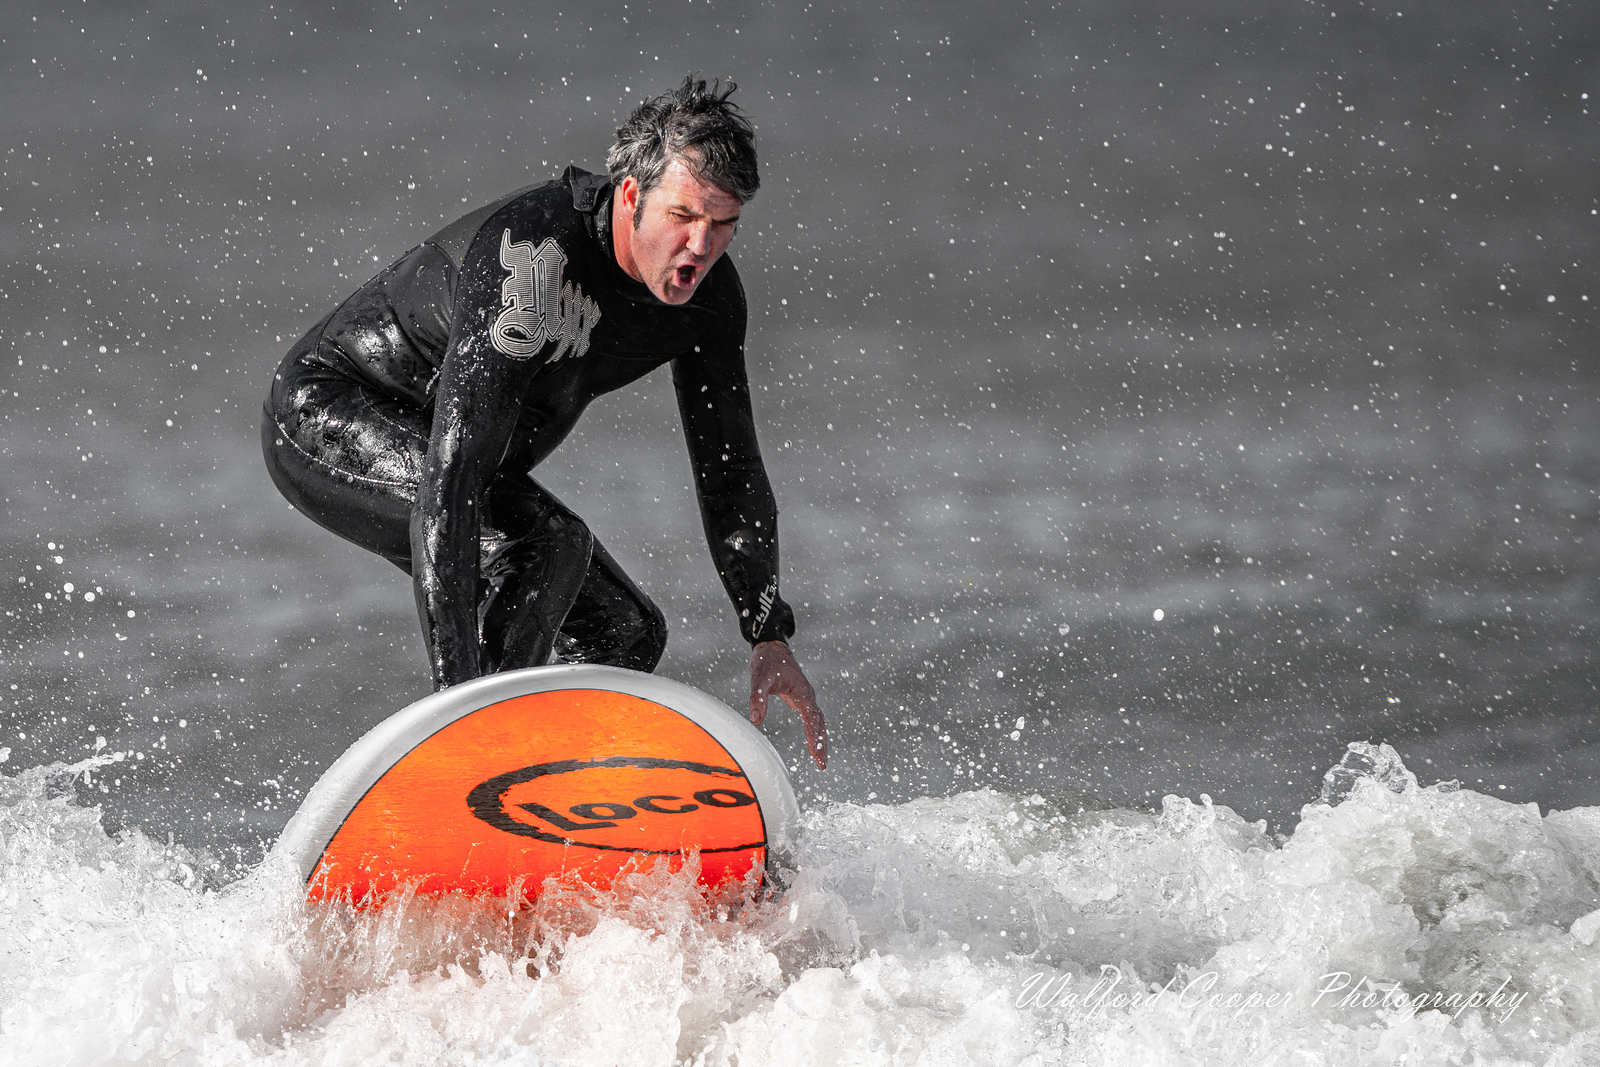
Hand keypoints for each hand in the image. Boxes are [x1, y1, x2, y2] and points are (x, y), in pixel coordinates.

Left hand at [748, 640, 826, 768]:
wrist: (772, 647)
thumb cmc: (767, 662)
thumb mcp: (759, 678)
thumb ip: (758, 698)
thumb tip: (755, 720)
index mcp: (802, 691)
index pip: (812, 718)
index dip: (814, 737)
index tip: (816, 754)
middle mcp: (808, 695)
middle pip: (820, 722)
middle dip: (821, 743)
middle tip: (822, 765)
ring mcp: (806, 697)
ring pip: (818, 721)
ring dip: (820, 739)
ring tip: (821, 759)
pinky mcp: (801, 699)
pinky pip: (813, 718)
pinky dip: (815, 731)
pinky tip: (814, 743)